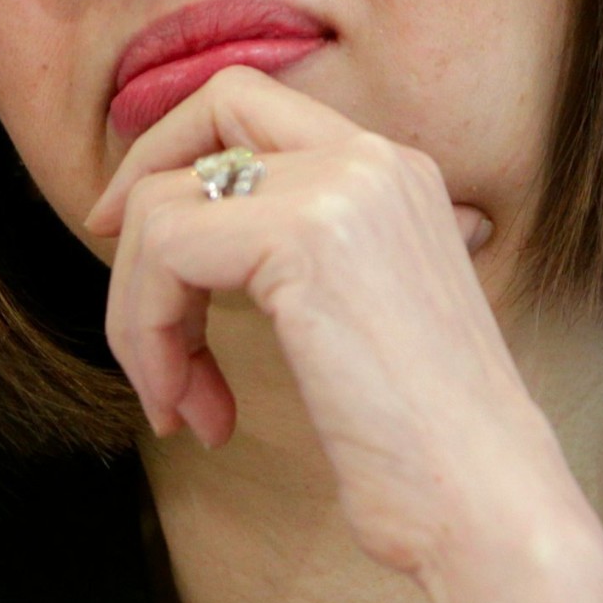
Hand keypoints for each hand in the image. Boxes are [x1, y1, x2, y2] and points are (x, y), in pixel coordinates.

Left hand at [81, 64, 602, 602]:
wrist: (487, 501)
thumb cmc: (423, 442)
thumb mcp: (366, 310)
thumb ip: (303, 252)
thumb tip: (189, 238)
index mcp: (395, 170)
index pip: (253, 101)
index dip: (176, 149)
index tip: (130, 231)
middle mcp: (373, 159)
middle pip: (211, 109)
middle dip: (138, 190)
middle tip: (116, 277)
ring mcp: (342, 187)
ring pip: (164, 202)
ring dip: (142, 316)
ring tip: (180, 401)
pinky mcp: (305, 236)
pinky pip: (165, 251)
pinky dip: (150, 336)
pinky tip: (197, 410)